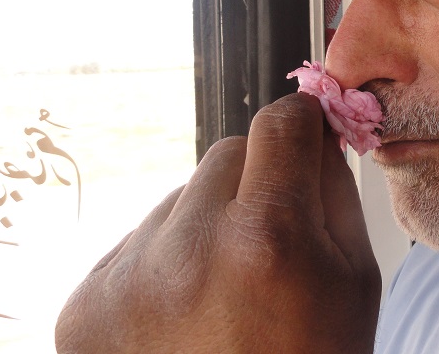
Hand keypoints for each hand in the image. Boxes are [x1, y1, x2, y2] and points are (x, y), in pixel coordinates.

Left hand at [55, 93, 380, 352]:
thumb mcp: (354, 283)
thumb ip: (334, 193)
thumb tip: (314, 134)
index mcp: (266, 241)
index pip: (278, 125)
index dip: (300, 124)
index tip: (306, 132)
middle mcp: (185, 250)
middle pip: (226, 154)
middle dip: (256, 179)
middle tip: (270, 236)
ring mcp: (125, 278)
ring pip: (181, 199)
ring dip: (207, 224)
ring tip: (224, 292)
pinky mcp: (84, 305)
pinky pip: (139, 242)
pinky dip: (166, 262)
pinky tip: (186, 314)